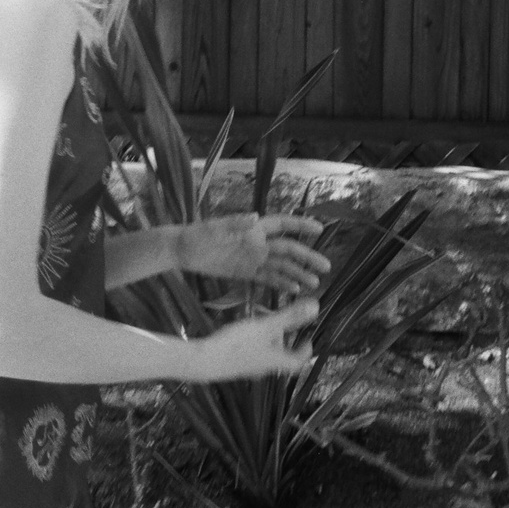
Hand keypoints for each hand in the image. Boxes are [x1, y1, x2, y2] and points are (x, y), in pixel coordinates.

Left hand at [176, 213, 330, 293]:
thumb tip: (255, 216)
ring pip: (281, 266)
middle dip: (307, 257)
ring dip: (298, 274)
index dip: (300, 225)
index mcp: (253, 228)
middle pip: (288, 249)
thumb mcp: (215, 229)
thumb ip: (235, 224)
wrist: (182, 251)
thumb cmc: (198, 235)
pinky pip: (268, 278)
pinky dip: (281, 283)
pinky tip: (294, 290)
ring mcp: (252, 259)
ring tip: (315, 284)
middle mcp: (257, 243)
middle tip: (326, 267)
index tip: (319, 228)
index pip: (282, 225)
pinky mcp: (245, 272)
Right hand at [190, 297, 318, 381]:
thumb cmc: (238, 344)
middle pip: (279, 356)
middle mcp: (263, 368)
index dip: (305, 352)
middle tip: (279, 322)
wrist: (205, 362)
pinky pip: (248, 352)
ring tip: (259, 320)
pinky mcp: (233, 364)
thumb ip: (290, 316)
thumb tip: (316, 307)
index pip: (297, 362)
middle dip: (282, 338)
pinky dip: (251, 340)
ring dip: (265, 338)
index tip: (308, 340)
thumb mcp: (266, 326)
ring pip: (263, 353)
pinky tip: (241, 329)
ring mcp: (247, 367)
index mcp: (275, 361)